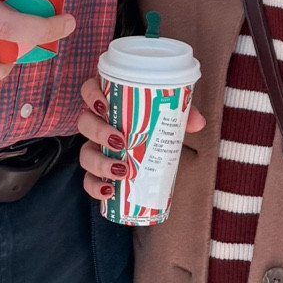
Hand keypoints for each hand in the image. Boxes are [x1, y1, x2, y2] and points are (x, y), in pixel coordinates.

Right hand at [74, 74, 205, 203]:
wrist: (155, 144)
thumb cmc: (156, 121)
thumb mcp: (168, 113)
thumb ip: (182, 113)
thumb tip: (197, 123)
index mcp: (109, 101)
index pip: (89, 90)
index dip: (91, 95)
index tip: (105, 105)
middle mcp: (97, 122)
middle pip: (84, 122)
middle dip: (99, 133)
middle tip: (121, 141)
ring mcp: (95, 147)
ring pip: (85, 153)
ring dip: (99, 163)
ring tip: (121, 171)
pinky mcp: (98, 170)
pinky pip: (88, 180)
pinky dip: (95, 187)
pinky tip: (109, 192)